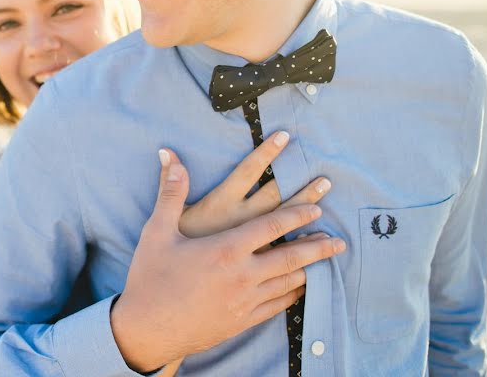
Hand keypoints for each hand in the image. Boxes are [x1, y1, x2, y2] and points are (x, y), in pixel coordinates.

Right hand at [110, 148, 345, 372]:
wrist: (146, 330)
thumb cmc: (150, 277)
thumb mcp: (157, 231)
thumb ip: (171, 192)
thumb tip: (170, 156)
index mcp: (224, 247)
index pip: (271, 226)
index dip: (297, 214)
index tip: (317, 207)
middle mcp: (241, 274)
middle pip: (290, 256)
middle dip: (317, 245)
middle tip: (340, 238)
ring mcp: (244, 300)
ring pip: (288, 281)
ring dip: (311, 269)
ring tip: (326, 260)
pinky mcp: (241, 320)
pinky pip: (277, 304)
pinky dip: (294, 293)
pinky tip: (302, 287)